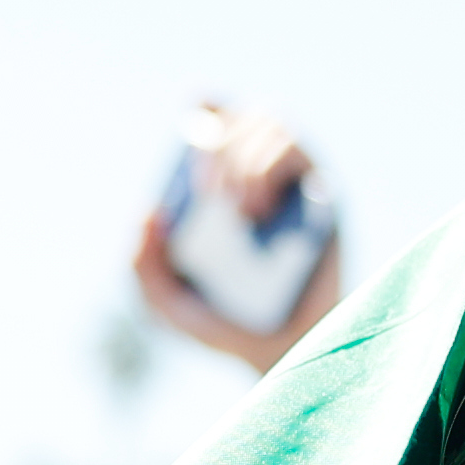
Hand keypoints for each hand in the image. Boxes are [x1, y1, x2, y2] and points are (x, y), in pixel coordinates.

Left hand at [133, 105, 347, 369]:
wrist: (280, 354)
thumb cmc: (224, 326)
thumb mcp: (166, 305)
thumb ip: (140, 266)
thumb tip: (149, 212)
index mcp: (222, 184)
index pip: (216, 116)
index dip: (204, 110)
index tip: (193, 137)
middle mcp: (261, 172)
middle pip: (240, 115)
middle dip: (219, 147)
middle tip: (211, 194)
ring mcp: (294, 180)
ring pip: (270, 121)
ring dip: (244, 159)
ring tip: (240, 212)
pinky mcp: (324, 194)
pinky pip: (296, 148)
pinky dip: (267, 169)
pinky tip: (259, 213)